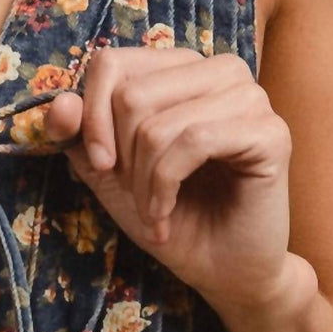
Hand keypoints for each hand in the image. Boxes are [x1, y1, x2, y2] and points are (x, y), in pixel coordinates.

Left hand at [38, 47, 295, 311]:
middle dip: (121, 158)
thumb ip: (79, 133)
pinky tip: (166, 215)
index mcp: (182, 67)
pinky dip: (166, 187)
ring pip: (158, 122)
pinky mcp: (271, 132)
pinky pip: (194, 142)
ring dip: (144, 181)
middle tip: (136, 196)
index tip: (97, 164)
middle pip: (131, 94)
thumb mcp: (107, 170)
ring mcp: (250, 97)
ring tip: (153, 211)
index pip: (111, 62)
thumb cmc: (170, 213)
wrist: (221, 269)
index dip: (91, 115)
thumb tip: (62, 104)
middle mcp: (220, 71)